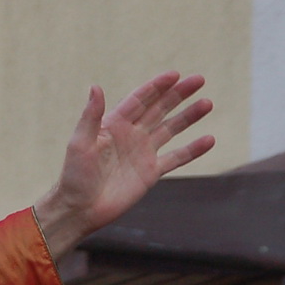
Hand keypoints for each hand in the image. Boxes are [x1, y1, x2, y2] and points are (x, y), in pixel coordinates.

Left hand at [32, 71, 214, 258]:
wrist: (80, 209)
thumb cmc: (74, 176)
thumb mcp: (79, 143)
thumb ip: (91, 116)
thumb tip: (95, 86)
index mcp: (113, 124)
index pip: (139, 100)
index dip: (156, 87)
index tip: (175, 75)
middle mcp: (130, 135)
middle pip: (159, 109)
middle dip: (178, 94)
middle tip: (198, 80)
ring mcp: (142, 153)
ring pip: (171, 129)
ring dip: (189, 117)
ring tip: (208, 103)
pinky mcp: (150, 172)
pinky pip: (176, 158)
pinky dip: (193, 150)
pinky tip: (209, 140)